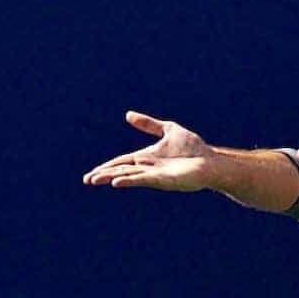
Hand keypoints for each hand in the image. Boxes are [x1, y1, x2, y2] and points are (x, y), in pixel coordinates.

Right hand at [82, 111, 215, 190]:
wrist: (211, 161)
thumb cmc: (194, 149)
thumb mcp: (169, 130)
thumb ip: (149, 124)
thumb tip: (128, 115)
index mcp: (147, 158)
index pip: (122, 162)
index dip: (107, 167)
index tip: (92, 173)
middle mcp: (148, 168)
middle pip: (121, 171)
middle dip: (104, 175)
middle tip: (87, 180)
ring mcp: (155, 175)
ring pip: (129, 176)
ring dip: (112, 177)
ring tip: (96, 180)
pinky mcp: (163, 180)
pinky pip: (143, 180)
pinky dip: (129, 180)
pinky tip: (117, 182)